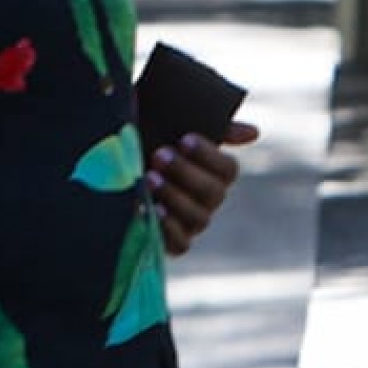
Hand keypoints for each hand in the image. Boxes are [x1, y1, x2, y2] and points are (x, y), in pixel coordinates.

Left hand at [146, 119, 259, 254]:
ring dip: (173, 196)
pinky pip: (181, 244)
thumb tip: (254, 132)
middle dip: (185, 173)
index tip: (184, 139)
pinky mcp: (174, 243)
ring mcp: (193, 222)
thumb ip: (214, 127)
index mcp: (215, 171)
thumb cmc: (147, 139)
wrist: (113, 163)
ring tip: (149, 178)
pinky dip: (168, 228)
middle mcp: (209, 199)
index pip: (229, 169)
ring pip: (198, 217)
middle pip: (213, 193)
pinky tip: (153, 210)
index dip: (208, 155)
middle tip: (159, 155)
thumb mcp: (172, 123)